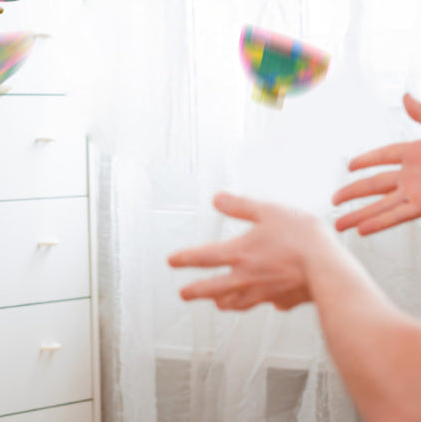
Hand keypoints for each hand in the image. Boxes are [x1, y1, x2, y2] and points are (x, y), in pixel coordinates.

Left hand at [167, 193, 319, 310]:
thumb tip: (217, 199)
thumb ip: (240, 206)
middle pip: (214, 288)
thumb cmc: (301, 237)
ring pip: (238, 302)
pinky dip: (266, 302)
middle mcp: (247, 277)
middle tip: (183, 294)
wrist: (330, 269)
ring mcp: (266, 293)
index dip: (184, 258)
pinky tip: (270, 302)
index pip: (204, 257)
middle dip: (196, 291)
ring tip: (219, 304)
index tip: (171, 261)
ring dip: (225, 302)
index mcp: (239, 254)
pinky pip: (272, 303)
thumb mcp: (267, 211)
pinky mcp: (286, 301)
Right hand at [333, 93, 420, 234]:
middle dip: (353, 195)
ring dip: (360, 215)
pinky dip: (379, 222)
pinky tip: (363, 230)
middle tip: (333, 202)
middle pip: (375, 185)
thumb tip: (405, 96)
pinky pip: (397, 216)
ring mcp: (418, 193)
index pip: (384, 155)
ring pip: (381, 205)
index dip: (366, 160)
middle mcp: (413, 175)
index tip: (348, 167)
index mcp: (417, 152)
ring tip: (339, 224)